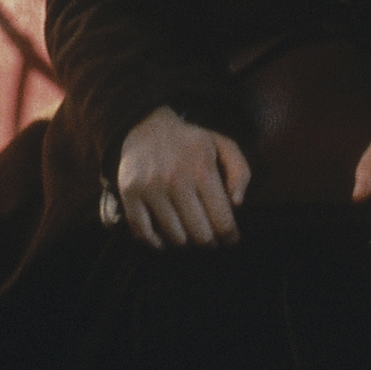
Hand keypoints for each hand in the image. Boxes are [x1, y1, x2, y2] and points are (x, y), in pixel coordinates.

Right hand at [116, 106, 250, 247]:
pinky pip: (144, 234)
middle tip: (210, 237)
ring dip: (186, 242)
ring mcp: (150, 188)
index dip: (230, 237)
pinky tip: (165, 239)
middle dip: (209, 242)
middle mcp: (175, 180)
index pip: (222, 221)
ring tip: (189, 234)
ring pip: (175, 238)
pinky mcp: (129, 193)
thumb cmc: (190, 142)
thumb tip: (237, 203)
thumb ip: (241, 171)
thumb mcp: (223, 145)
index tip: (230, 239)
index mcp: (202, 169)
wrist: (145, 126)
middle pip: (200, 235)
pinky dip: (157, 243)